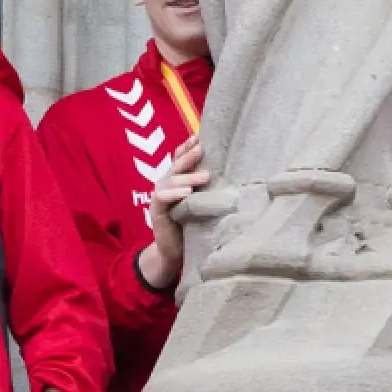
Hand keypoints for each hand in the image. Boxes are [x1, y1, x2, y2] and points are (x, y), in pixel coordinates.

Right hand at [139, 133, 207, 293]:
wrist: (174, 253)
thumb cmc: (192, 227)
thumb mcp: (202, 205)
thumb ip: (208, 191)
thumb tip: (234, 176)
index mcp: (177, 181)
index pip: (179, 159)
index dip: (187, 148)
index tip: (198, 138)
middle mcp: (166, 185)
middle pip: (176, 166)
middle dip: (188, 156)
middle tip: (202, 149)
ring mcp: (160, 198)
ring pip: (170, 180)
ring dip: (186, 176)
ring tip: (204, 176)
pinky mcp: (156, 211)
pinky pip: (162, 198)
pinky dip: (174, 193)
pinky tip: (186, 193)